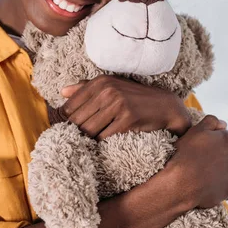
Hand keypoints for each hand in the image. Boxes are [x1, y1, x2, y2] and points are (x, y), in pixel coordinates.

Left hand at [60, 74, 192, 140]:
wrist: (164, 106)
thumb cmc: (134, 97)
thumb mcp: (111, 86)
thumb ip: (86, 88)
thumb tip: (62, 91)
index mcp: (100, 82)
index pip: (70, 106)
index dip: (66, 121)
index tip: (68, 130)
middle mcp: (108, 90)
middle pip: (77, 120)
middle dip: (75, 132)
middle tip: (75, 141)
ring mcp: (118, 104)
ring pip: (88, 130)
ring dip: (86, 140)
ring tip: (87, 144)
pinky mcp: (127, 119)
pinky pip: (103, 137)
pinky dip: (100, 144)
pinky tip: (101, 145)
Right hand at [166, 114, 227, 209]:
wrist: (181, 184)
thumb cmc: (186, 155)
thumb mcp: (195, 130)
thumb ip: (211, 122)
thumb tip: (223, 123)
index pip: (224, 135)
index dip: (212, 139)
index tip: (201, 143)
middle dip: (218, 152)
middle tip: (200, 156)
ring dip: (219, 166)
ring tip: (201, 169)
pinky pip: (224, 182)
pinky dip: (217, 180)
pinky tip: (204, 180)